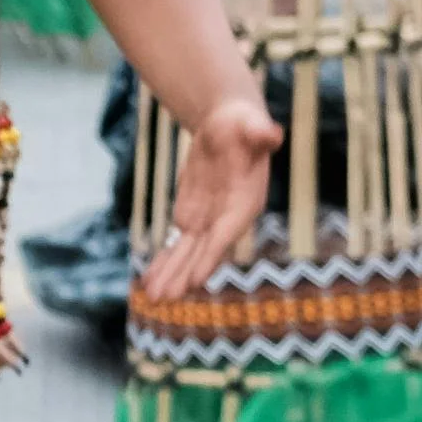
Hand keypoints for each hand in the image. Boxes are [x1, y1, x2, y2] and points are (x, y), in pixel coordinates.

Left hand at [145, 91, 282, 296]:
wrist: (229, 127)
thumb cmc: (243, 125)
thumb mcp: (250, 124)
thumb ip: (259, 133)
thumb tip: (271, 132)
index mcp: (244, 203)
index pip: (225, 234)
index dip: (210, 256)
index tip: (196, 279)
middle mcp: (227, 219)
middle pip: (203, 252)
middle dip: (184, 275)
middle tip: (166, 297)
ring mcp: (208, 222)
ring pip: (186, 254)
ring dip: (170, 275)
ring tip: (152, 298)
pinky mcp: (191, 219)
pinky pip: (176, 245)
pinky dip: (164, 261)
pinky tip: (150, 281)